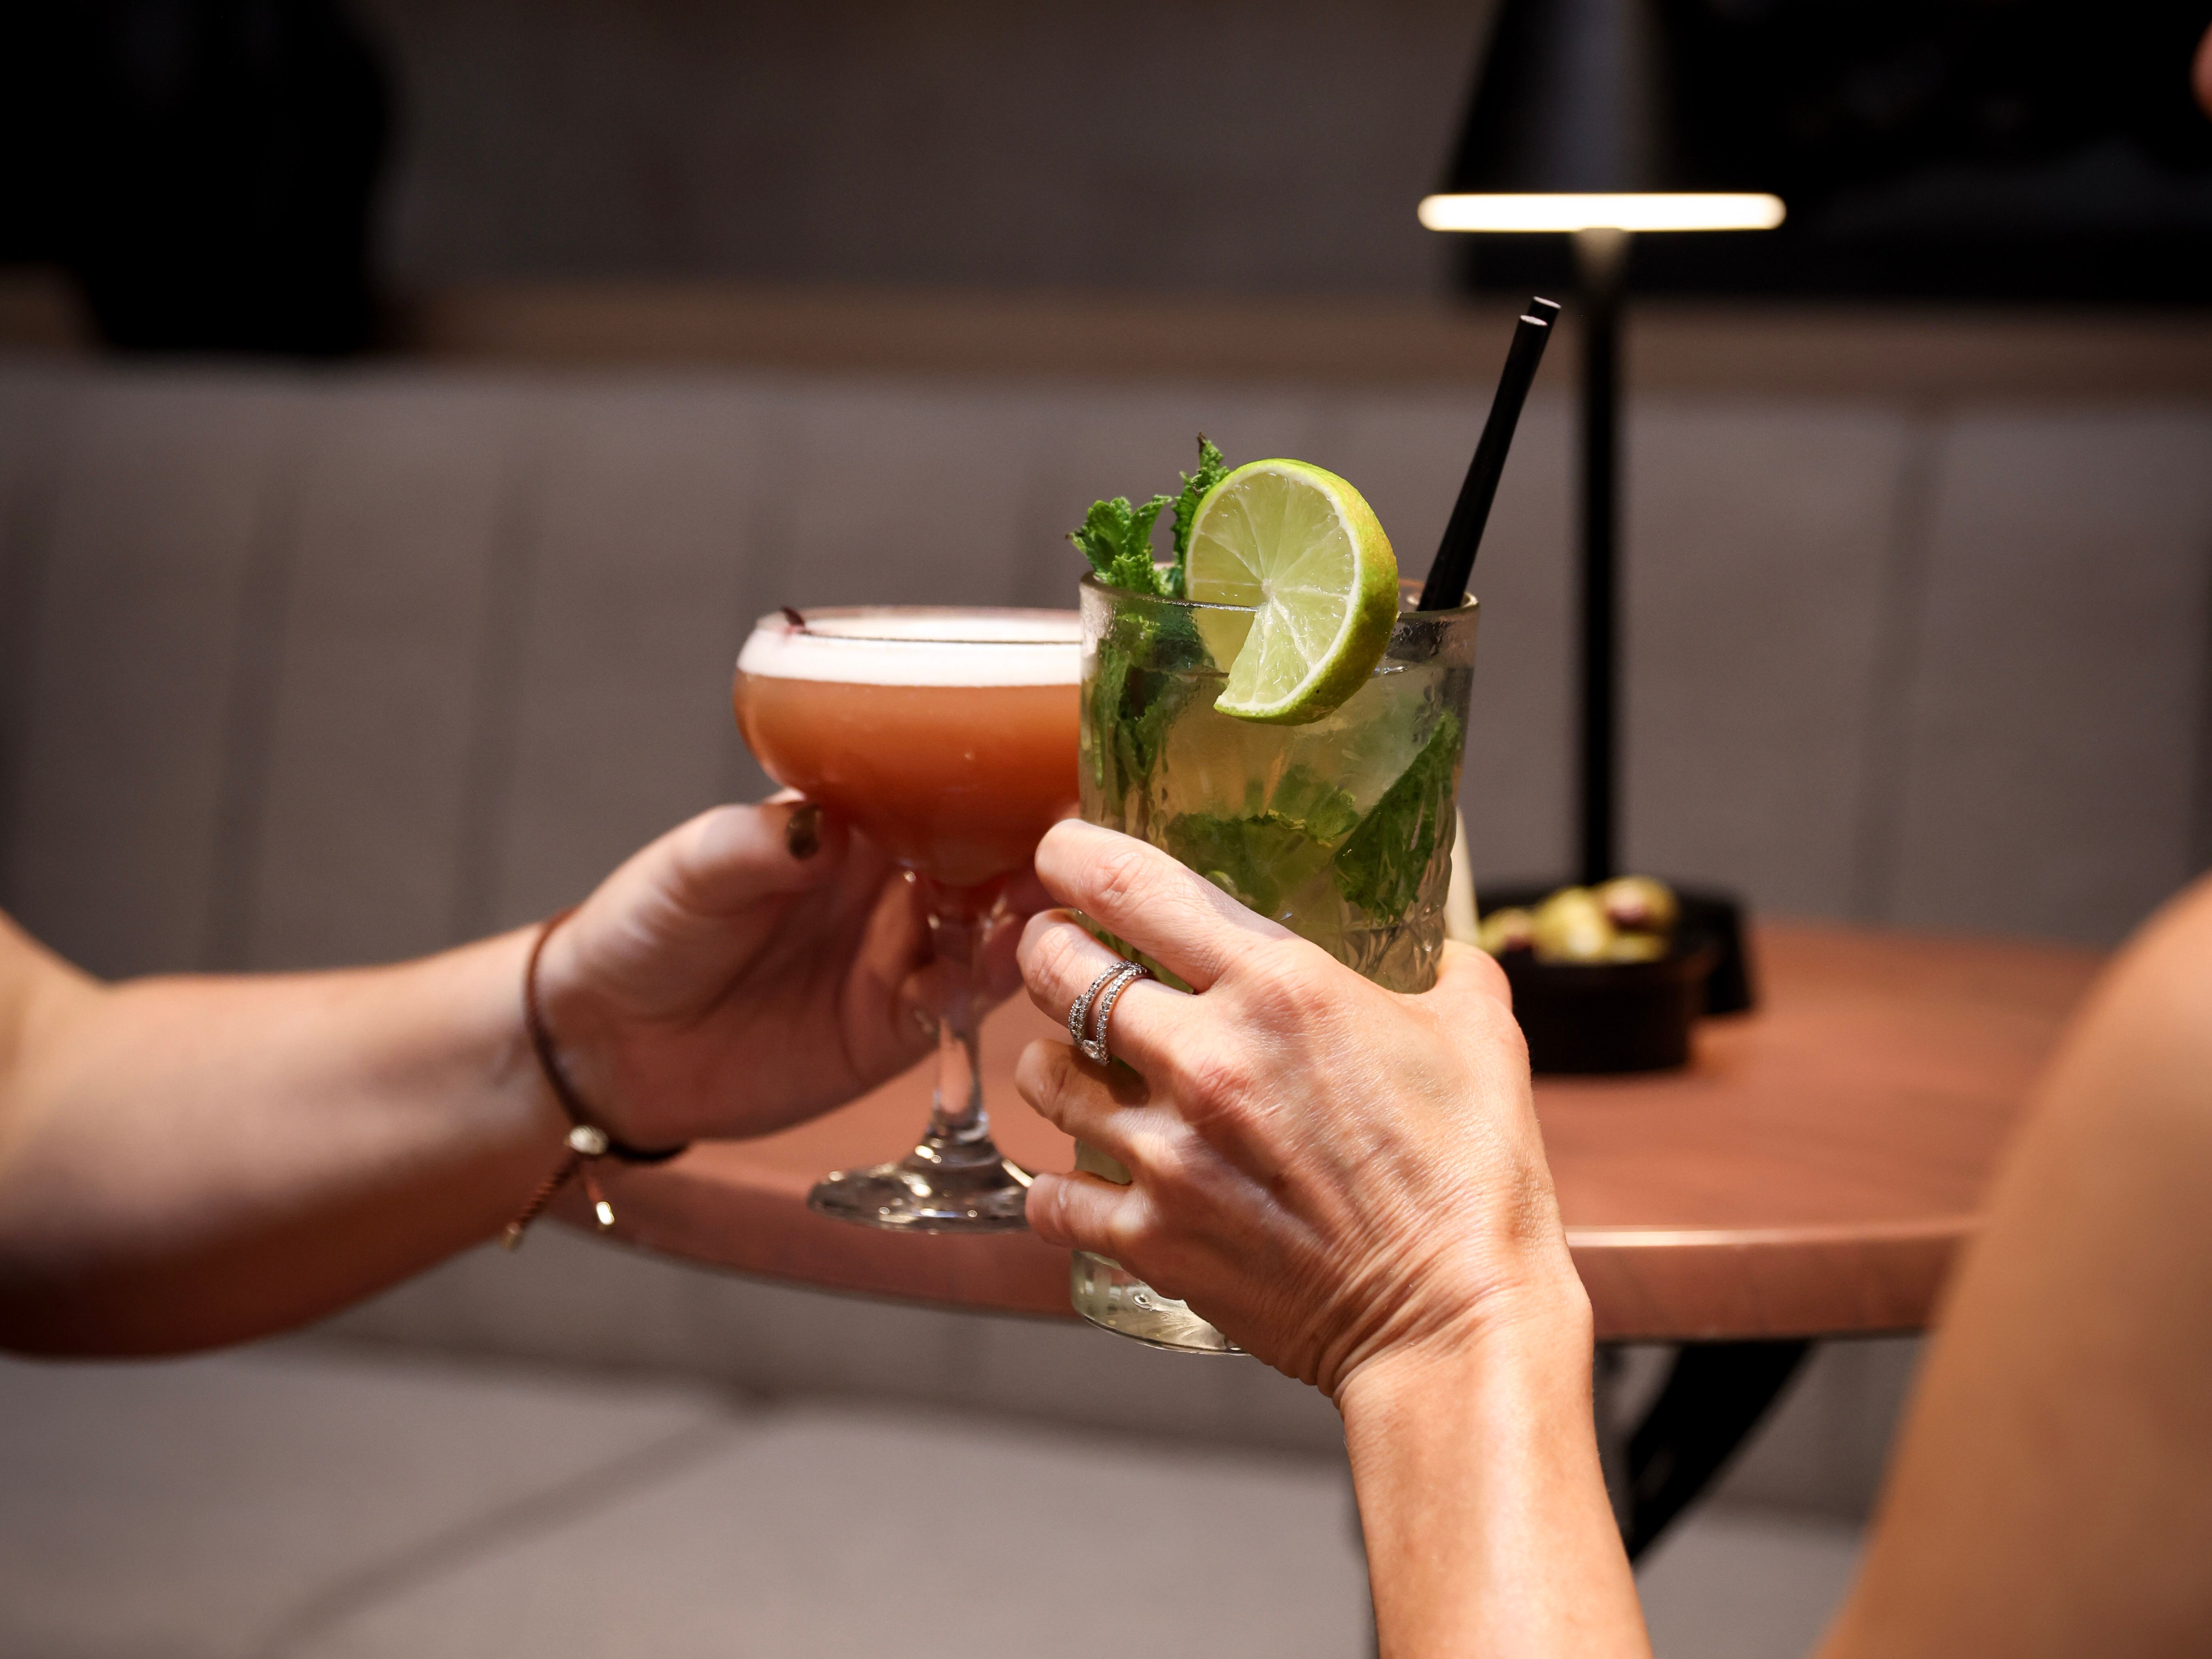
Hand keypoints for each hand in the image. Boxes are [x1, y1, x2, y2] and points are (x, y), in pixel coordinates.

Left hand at [534, 799, 1033, 1147]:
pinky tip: (990, 977)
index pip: (943, 790)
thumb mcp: (691, 871)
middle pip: (986, 858)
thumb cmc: (647, 927)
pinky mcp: (893, 1031)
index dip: (999, 780)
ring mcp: (898, 958)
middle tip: (1069, 845)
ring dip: (1022, 919)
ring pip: (987, 931)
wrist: (609, 1044)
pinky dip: (981, 992)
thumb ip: (757, 847)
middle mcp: (890, 885)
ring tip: (1044, 907)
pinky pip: (957, 1009)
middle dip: (1034, 850)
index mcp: (853, 824)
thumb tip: (825, 823)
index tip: (1045, 769)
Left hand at [1013, 820, 1581, 1396]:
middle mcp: (1206, 1058)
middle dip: (1048, 948)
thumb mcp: (1478, 1034)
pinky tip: (1088, 1181)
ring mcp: (1167, 1152)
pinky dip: (1058, 1187)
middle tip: (1062, 954)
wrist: (1456, 1322)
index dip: (1074, 853)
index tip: (1062, 851)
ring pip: (1040, 1073)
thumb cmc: (1475, 1179)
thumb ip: (1442, 968)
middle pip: (1057, 967)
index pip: (1131, 884)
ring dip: (1053, 1062)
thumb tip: (1433, 947)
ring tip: (1082, 1070)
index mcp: (1280, 987)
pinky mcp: (1151, 1238)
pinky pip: (1050, 1197)